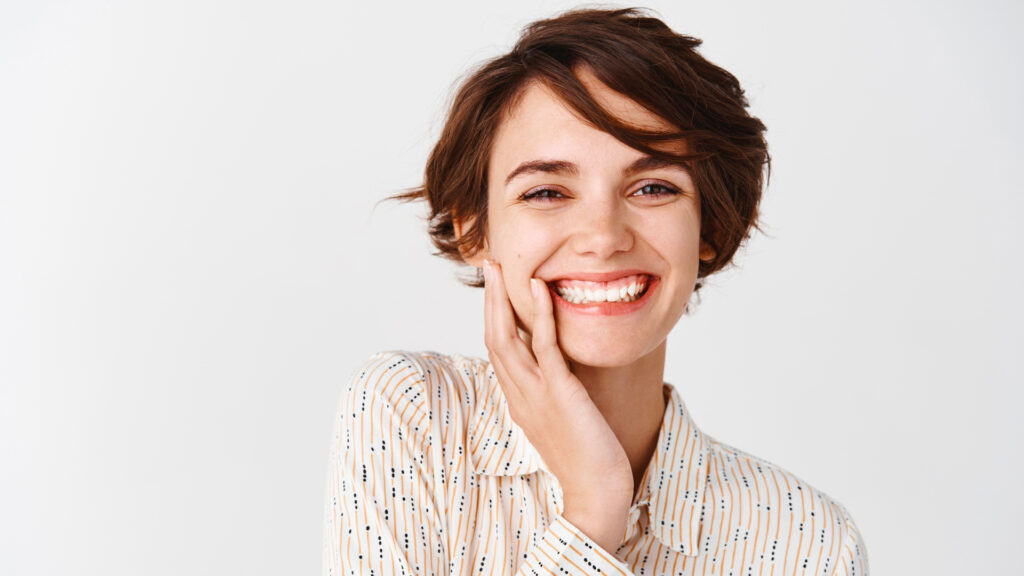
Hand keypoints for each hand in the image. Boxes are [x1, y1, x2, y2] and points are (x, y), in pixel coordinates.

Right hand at [483, 260, 633, 550]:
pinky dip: (540, 314)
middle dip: (489, 300)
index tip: (494, 290)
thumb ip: (555, 394)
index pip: (499, 351)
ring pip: (508, 337)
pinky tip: (540, 288)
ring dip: (502, 299)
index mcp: (519, 400)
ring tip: (499, 268)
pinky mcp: (559, 392)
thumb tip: (561, 372)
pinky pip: (544, 346)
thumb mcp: (563, 420)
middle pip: (494, 338)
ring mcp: (535, 393)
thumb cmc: (587, 461)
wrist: (595, 495)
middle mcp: (519, 394)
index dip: (493, 318)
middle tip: (488, 266)